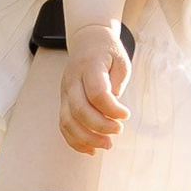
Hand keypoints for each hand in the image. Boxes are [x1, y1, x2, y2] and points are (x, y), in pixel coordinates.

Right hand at [56, 24, 131, 151]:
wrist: (87, 41)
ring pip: (68, 121)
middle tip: (118, 131)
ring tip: (107, 145)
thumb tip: (112, 110)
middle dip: (100, 127)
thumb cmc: (108, 53)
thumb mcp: (120, 61)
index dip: (112, 109)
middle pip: (79, 110)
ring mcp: (65, 92)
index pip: (97, 93)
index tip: (126, 115)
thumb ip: (117, 83)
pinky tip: (92, 150)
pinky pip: (64, 126)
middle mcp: (72, 80)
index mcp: (89, 66)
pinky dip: (76, 141)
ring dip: (87, 138)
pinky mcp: (63, 102)